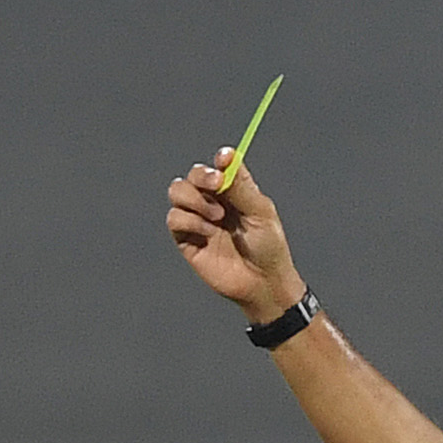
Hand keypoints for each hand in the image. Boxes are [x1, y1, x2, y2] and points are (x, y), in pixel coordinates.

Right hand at [164, 153, 303, 324]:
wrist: (262, 283)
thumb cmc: (268, 248)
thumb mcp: (261, 213)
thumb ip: (241, 187)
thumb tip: (225, 159)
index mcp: (234, 191)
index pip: (221, 165)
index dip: (220, 159)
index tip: (224, 160)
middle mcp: (213, 201)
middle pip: (194, 174)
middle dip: (202, 175)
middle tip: (217, 185)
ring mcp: (198, 219)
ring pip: (177, 191)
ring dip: (194, 199)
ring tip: (216, 216)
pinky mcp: (187, 239)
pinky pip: (174, 218)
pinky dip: (190, 221)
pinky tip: (208, 233)